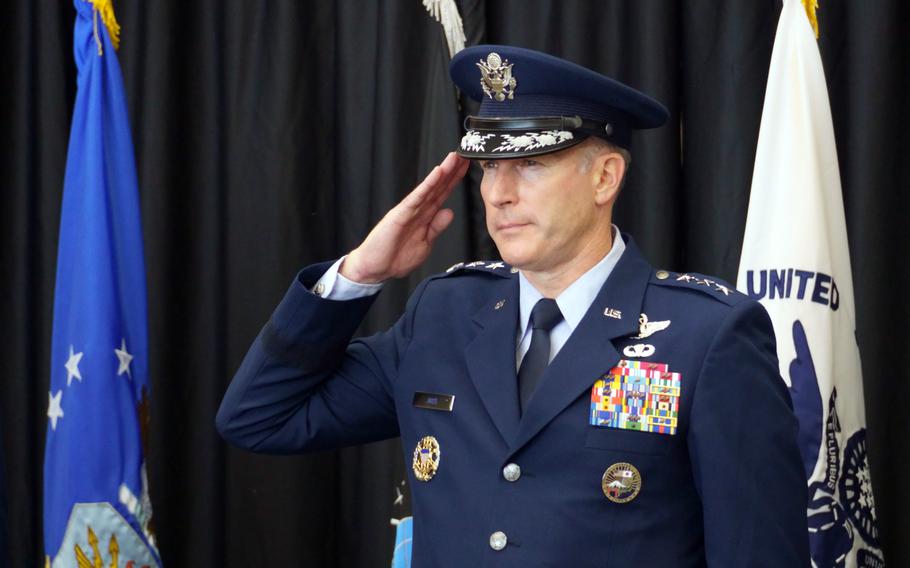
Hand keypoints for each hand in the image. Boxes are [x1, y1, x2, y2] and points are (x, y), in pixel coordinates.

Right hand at [340, 152, 468, 282]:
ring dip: (443, 172)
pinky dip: (428, 185)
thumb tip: (449, 212)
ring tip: (454, 158)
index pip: (442, 194)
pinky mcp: (400, 214)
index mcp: (424, 217)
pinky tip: (437, 173)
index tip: (466, 167)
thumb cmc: (395, 258)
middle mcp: (417, 210)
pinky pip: (417, 197)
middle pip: (438, 187)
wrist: (375, 269)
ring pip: (430, 188)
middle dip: (452, 171)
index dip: (454, 181)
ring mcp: (409, 210)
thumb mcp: (424, 244)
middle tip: (465, 154)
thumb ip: (436, 227)